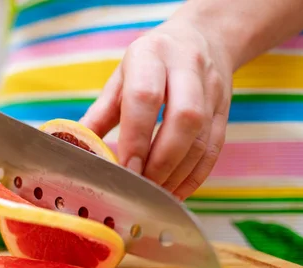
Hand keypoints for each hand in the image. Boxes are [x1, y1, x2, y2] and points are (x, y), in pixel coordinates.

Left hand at [80, 19, 233, 199]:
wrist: (203, 37)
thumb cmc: (152, 62)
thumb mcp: (121, 77)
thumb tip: (77, 146)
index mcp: (152, 55)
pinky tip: (175, 191)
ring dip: (177, 173)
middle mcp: (188, 68)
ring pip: (203, 138)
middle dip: (161, 160)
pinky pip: (215, 149)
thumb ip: (100, 113)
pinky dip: (195, 176)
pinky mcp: (225, 110)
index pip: (146, 97)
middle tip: (141, 185)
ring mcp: (212, 89)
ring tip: (154, 193)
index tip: (125, 168)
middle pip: (184, 118)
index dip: (136, 137)